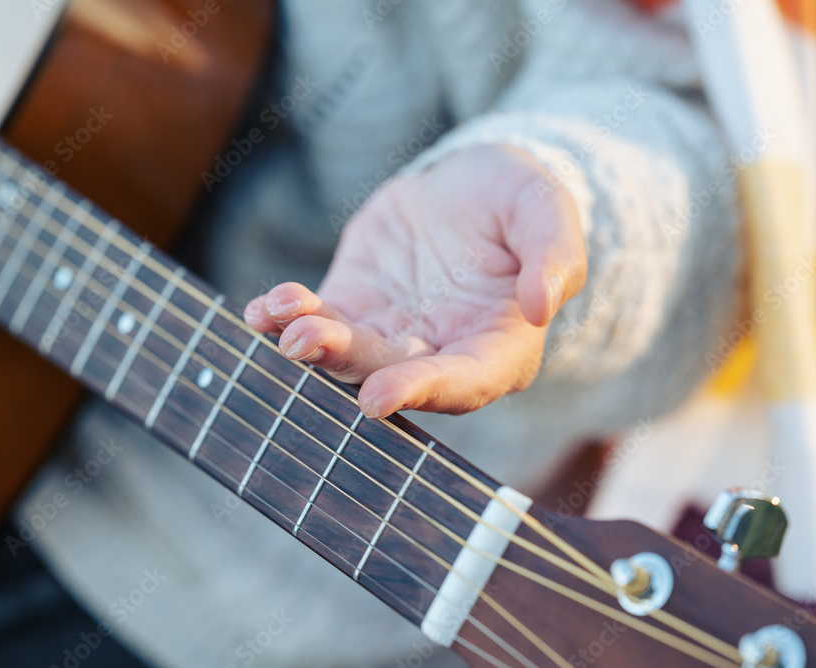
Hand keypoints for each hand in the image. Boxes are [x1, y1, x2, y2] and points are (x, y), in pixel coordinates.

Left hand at [244, 145, 586, 417]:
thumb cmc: (518, 201)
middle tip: (304, 343)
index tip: (376, 398)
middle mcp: (440, 354)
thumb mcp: (546, 210)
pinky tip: (261, 309)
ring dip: (309, 341)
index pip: (464, 381)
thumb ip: (555, 255)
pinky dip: (286, 320)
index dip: (422, 392)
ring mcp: (391, 334)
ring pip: (346, 353)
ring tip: (278, 314)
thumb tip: (541, 305)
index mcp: (498, 346)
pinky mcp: (353, 308)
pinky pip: (317, 321)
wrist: (467, 183)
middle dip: (347, 364)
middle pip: (391, 374)